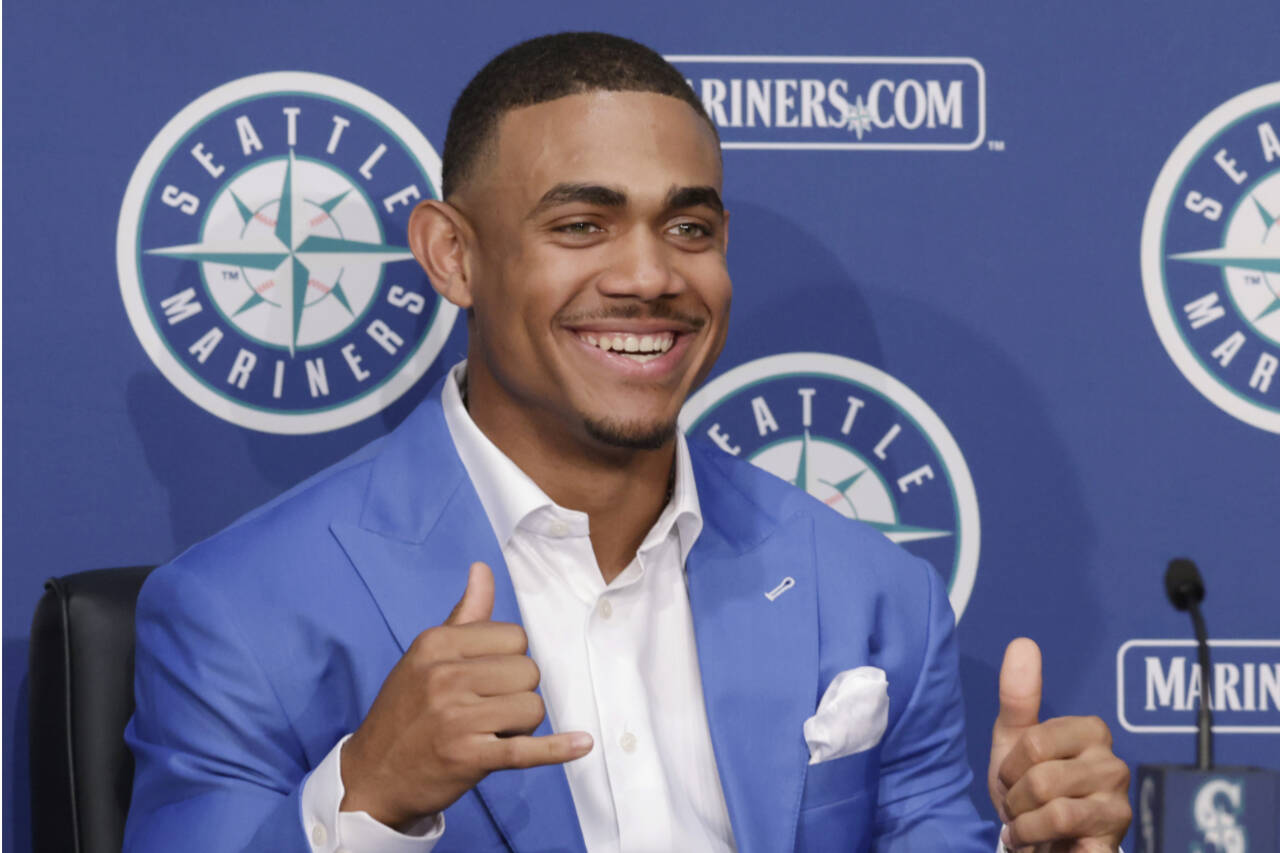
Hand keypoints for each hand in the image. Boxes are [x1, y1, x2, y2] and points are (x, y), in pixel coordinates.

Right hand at [339, 561, 592, 828]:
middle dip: (518, 692)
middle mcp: (445, 676)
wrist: (373, 777)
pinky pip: (526, 749)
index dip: (511, 659)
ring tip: (488, 731)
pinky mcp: (468, 757)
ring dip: (521, 724)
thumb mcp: (426, 656)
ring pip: (532, 707)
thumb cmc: (406, 711)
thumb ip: (464, 615)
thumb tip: (483, 569)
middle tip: (487, 709)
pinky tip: (581, 744)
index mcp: (437, 644)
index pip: (514, 636)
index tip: (488, 678)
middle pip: (528, 671)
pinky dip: (557, 750)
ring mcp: (456, 718)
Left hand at [988, 638, 1130, 851]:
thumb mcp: (1014, 739)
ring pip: (1052, 808)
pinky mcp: (1114, 838)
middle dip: (1015, 800)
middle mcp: (1114, 765)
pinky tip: (1036, 845)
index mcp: (1092, 731)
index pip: (1033, 742)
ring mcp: (1118, 804)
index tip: (1016, 778)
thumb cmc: (1030, 787)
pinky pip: (1067, 833)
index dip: (1011, 767)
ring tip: (1027, 827)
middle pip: (1039, 778)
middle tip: (1021, 808)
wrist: (1043, 843)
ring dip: (1024, 825)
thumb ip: (1018, 695)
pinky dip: (1035, 841)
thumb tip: (1023, 642)